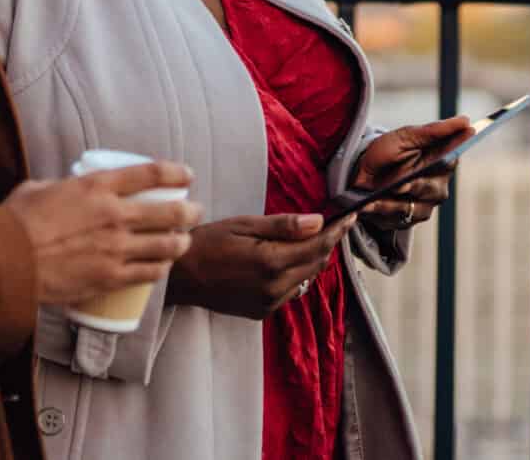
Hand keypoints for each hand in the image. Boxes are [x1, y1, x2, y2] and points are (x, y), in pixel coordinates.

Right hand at [5, 162, 201, 308]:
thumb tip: (63, 189)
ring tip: (184, 242)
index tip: (187, 175)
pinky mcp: (110, 278)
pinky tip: (162, 267)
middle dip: (190, 212)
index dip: (175, 173)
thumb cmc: (16, 222)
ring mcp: (115, 249)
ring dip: (181, 243)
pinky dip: (160, 269)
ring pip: (166, 246)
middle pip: (169, 212)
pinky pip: (148, 274)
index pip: (150, 174)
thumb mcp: (39, 189)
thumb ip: (59, 187)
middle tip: (195, 212)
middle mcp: (114, 215)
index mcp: (96, 186)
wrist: (6, 261)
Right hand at [165, 213, 356, 319]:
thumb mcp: (243, 225)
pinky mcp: (261, 312)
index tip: (350, 217)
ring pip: (305, 279)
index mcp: (271, 262)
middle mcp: (274, 288)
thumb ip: (283, 226)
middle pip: (316, 264)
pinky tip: (285, 260)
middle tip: (334, 224)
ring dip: (312, 260)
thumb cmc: (207, 243)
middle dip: (327, 243)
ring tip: (310, 239)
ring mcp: (268, 304)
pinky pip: (289, 291)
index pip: (317, 246)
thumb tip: (318, 221)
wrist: (179, 277)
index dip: (337, 231)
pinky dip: (294, 274)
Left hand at [350, 115, 471, 231]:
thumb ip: (435, 130)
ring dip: (391, 203)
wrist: (361, 171)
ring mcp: (424, 205)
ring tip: (372, 200)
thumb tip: (466, 121)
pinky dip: (380, 212)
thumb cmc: (388, 151)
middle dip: (413, 186)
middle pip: (432, 190)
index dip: (444, 161)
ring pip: (413, 208)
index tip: (439, 160)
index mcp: (442, 162)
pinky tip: (367, 206)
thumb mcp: (407, 136)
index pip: (450, 160)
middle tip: (398, 186)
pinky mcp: (408, 220)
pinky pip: (397, 219)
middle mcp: (437, 186)